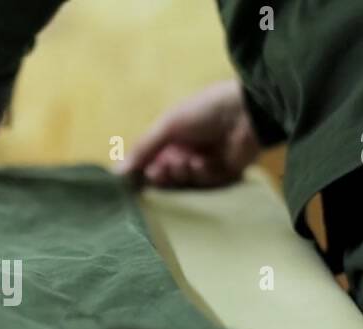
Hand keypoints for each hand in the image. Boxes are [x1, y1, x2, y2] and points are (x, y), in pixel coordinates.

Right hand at [115, 80, 260, 188]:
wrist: (245, 111)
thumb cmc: (203, 111)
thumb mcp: (168, 125)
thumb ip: (143, 148)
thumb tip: (116, 172)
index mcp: (173, 136)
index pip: (152, 160)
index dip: (145, 169)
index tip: (137, 176)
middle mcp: (187, 150)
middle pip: (167, 174)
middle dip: (163, 173)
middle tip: (163, 169)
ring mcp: (206, 162)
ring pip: (185, 181)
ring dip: (182, 172)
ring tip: (187, 161)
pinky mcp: (224, 173)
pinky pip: (206, 183)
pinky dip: (202, 174)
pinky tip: (204, 162)